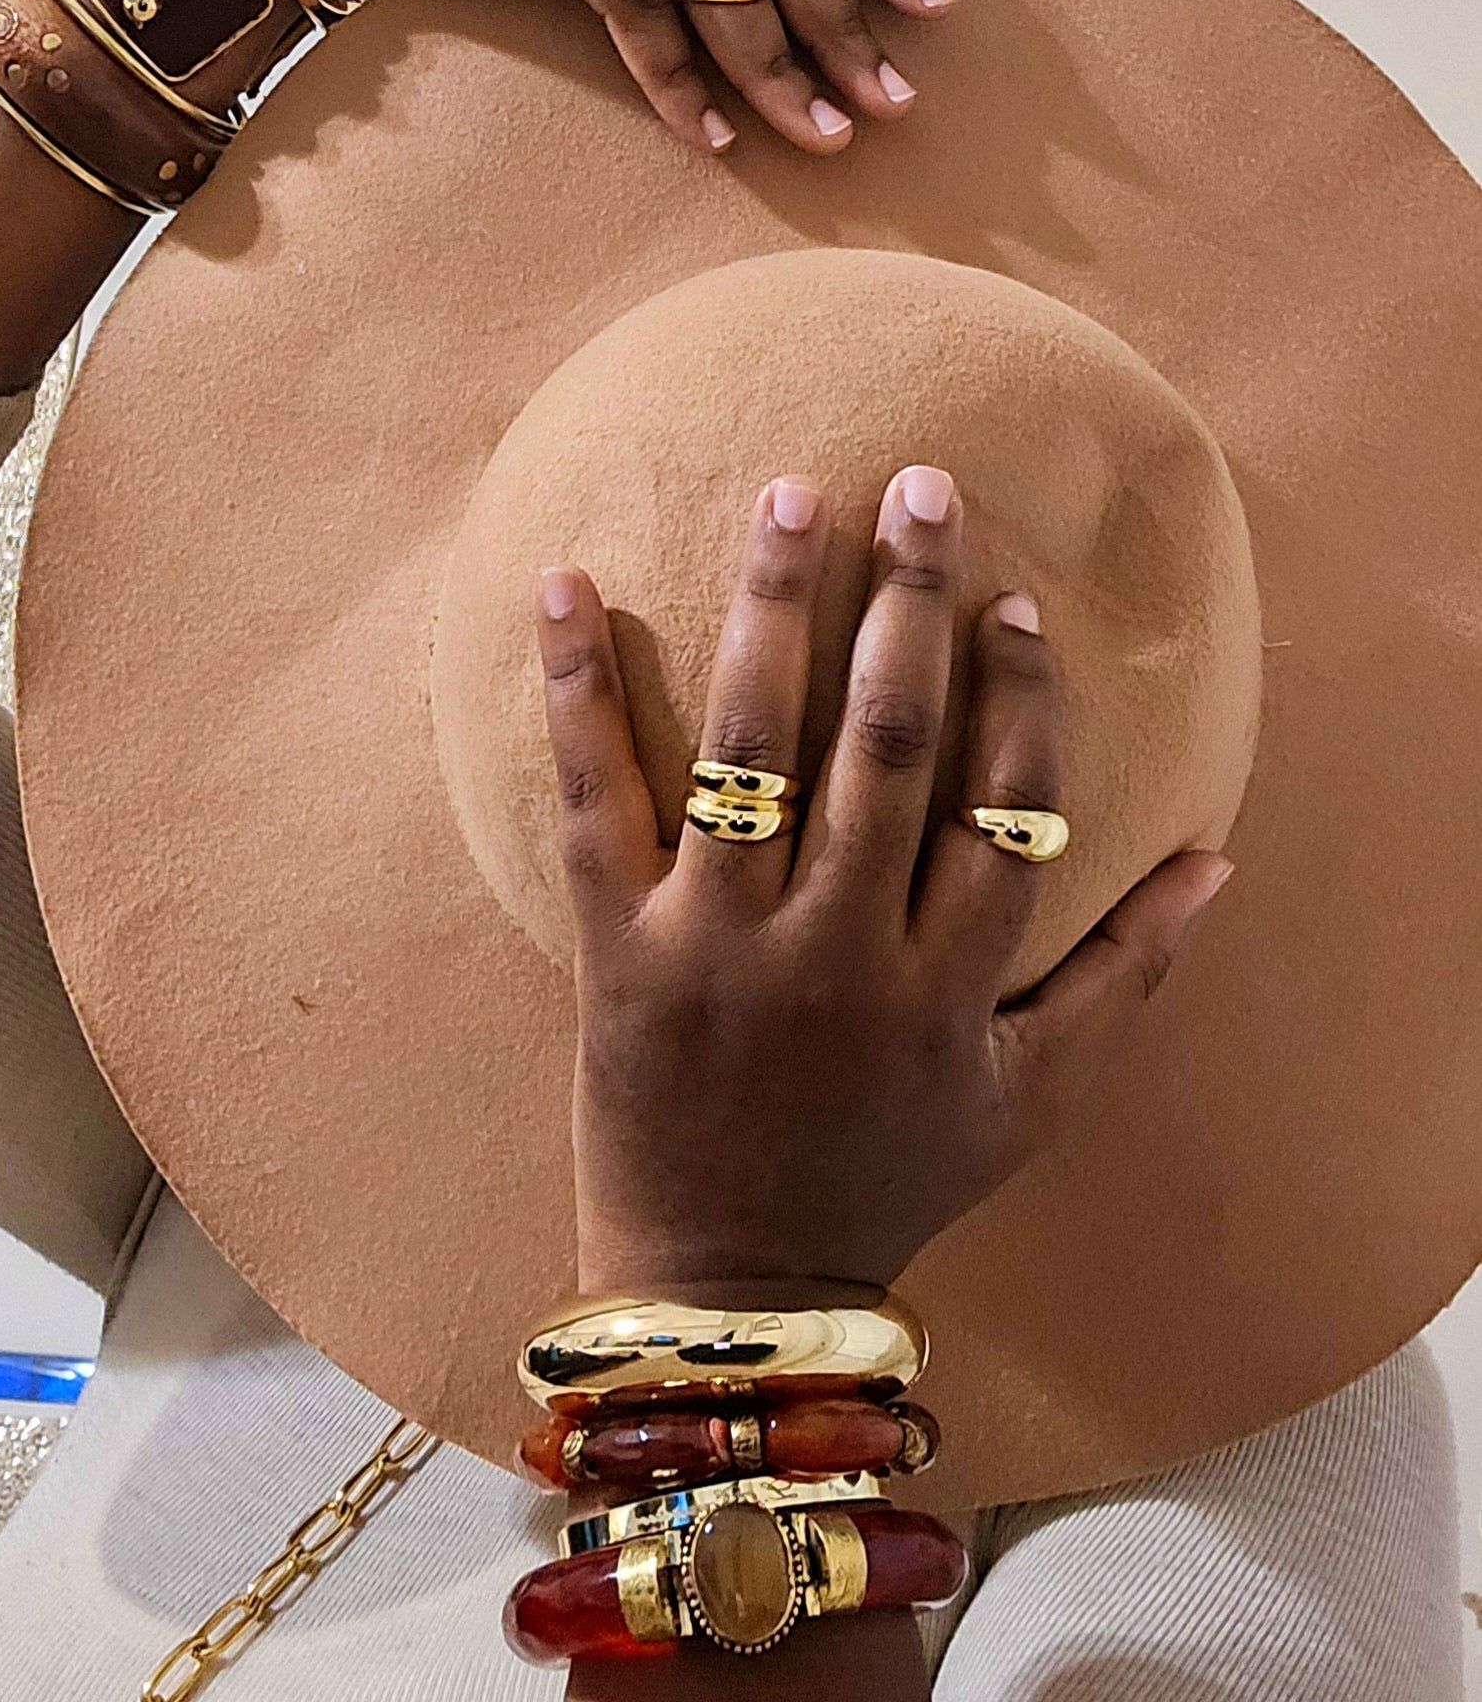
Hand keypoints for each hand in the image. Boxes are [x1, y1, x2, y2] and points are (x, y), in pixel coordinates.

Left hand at [535, 467, 1233, 1293]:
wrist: (730, 1290)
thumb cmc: (890, 1181)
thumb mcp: (1034, 1102)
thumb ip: (1127, 981)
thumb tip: (1213, 860)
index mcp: (947, 985)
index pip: (1003, 803)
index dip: (1018, 689)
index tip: (1014, 599)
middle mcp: (839, 951)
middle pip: (891, 746)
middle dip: (911, 605)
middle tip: (921, 486)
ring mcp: (720, 944)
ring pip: (755, 747)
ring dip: (776, 610)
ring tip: (792, 497)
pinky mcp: (616, 948)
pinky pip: (592, 799)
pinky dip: (574, 690)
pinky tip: (563, 586)